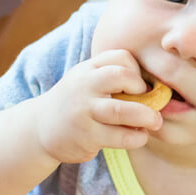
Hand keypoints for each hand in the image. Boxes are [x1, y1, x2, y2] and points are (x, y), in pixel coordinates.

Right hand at [34, 49, 162, 162]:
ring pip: (121, 110)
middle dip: (142, 89)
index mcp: (87, 69)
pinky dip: (136, 137)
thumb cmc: (74, 103)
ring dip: (146, 116)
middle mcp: (84, 86)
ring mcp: (84, 111)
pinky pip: (119, 136)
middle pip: (121, 76)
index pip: (120, 57)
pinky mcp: (87, 136)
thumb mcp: (86, 81)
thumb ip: (111, 78)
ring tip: (155, 122)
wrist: (40, 128)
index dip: (137, 70)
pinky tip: (139, 136)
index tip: (140, 86)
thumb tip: (155, 88)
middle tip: (153, 102)